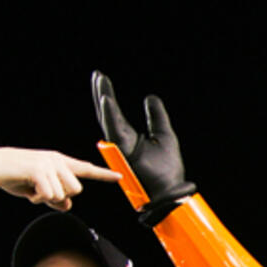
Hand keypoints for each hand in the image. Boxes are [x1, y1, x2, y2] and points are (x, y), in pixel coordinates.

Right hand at [0, 148, 120, 210]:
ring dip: (46, 198)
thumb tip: (67, 205)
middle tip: (40, 193)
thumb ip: (55, 198)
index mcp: (59, 163)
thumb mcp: (37, 190)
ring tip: (32, 189)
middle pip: (76, 189)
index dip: (103, 174)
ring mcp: (48, 163)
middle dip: (60, 197)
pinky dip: (39, 198)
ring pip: (63, 194)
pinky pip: (50, 194)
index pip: (85, 169)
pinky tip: (29, 191)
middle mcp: (57, 160)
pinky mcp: (38, 169)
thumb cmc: (13, 177)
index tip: (119, 176)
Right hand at [92, 71, 197, 221]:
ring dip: (103, 99)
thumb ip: (156, 116)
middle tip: (97, 75)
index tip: (101, 78)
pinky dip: (110, 115)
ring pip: (107, 119)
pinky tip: (106, 100)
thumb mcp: (164, 135)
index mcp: (128, 138)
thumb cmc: (167, 169)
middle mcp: (120, 142)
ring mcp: (120, 147)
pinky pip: (114, 131)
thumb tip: (150, 97)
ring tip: (100, 81)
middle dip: (101, 93)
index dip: (107, 96)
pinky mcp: (123, 153)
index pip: (114, 113)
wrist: (170, 191)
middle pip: (106, 114)